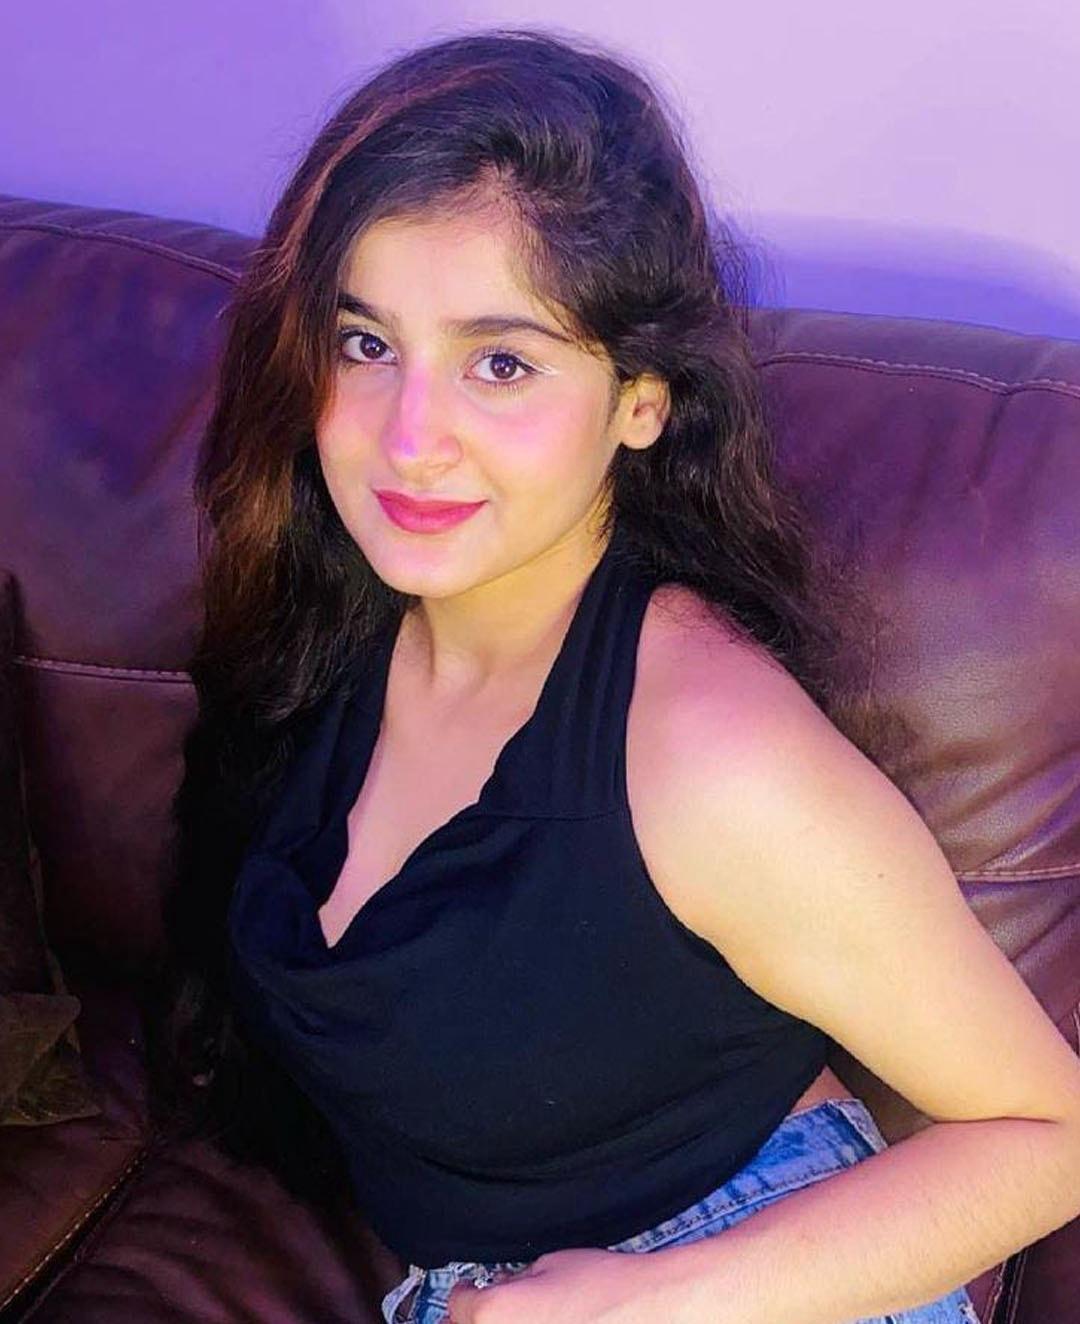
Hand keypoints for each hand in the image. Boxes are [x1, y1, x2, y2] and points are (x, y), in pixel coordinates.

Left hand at [444, 1246, 672, 1323]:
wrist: (653, 1313)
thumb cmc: (609, 1288)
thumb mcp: (554, 1264)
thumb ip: (517, 1279)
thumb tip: (502, 1286)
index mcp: (495, 1313)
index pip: (457, 1305)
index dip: (467, 1293)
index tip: (471, 1292)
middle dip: (478, 1320)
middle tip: (496, 1311)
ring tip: (526, 1321)